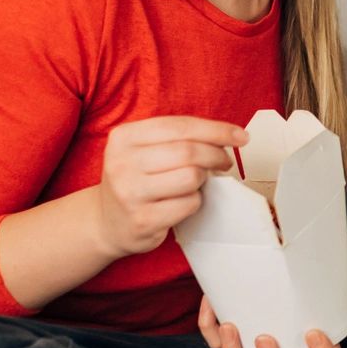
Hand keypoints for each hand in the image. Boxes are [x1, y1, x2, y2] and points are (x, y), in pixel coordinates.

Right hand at [93, 116, 247, 257]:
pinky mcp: (142, 220)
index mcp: (124, 137)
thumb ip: (177, 138)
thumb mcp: (143, 150)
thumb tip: (230, 135)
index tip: (241, 136)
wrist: (105, 221)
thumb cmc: (135, 180)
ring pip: (191, 177)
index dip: (216, 130)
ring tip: (197, 182)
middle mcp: (122, 163)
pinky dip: (195, 201)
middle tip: (224, 162)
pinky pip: (189, 204)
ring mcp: (130, 193)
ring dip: (203, 180)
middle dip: (216, 155)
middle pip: (189, 151)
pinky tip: (183, 202)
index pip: (180, 126)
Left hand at [199, 292, 343, 347]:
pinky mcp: (230, 340)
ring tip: (231, 328)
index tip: (314, 333)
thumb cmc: (302, 290)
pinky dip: (211, 327)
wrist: (269, 280)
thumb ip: (340, 269)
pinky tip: (212, 303)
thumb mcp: (324, 279)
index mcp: (312, 343)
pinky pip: (215, 343)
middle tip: (265, 339)